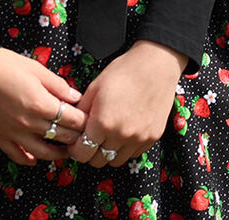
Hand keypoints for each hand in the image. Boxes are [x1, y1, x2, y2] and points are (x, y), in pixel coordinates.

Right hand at [0, 48, 85, 166]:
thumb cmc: (2, 63)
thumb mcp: (35, 68)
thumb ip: (57, 85)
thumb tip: (75, 97)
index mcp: (40, 103)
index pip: (72, 120)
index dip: (84, 121)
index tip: (90, 120)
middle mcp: (29, 123)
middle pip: (62, 137)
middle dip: (76, 137)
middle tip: (84, 135)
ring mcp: (14, 134)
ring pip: (44, 153)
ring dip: (59, 153)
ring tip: (67, 150)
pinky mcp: (0, 138)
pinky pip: (19, 157)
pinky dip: (30, 160)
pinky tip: (37, 158)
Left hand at [67, 40, 186, 167]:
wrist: (155, 67)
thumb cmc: (123, 72)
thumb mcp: (94, 87)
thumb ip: (81, 111)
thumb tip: (73, 127)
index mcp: (102, 122)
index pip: (82, 153)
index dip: (75, 149)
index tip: (75, 142)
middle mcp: (121, 136)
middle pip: (98, 161)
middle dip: (90, 152)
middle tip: (90, 138)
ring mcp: (138, 139)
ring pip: (116, 161)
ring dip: (108, 152)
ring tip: (107, 135)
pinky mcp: (152, 139)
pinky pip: (133, 154)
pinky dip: (125, 148)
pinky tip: (123, 131)